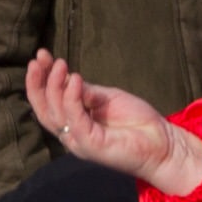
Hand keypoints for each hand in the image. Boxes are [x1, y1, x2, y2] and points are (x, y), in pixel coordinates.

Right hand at [22, 54, 201, 193]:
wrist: (164, 145)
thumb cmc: (138, 123)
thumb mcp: (108, 99)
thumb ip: (86, 92)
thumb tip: (67, 77)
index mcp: (75, 123)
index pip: (49, 101)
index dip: (41, 79)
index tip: (42, 56)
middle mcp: (72, 134)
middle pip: (44, 109)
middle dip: (37, 83)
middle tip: (38, 60)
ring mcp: (79, 141)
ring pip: (55, 114)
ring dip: (54, 87)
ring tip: (60, 65)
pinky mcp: (90, 145)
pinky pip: (75, 119)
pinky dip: (72, 99)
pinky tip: (75, 80)